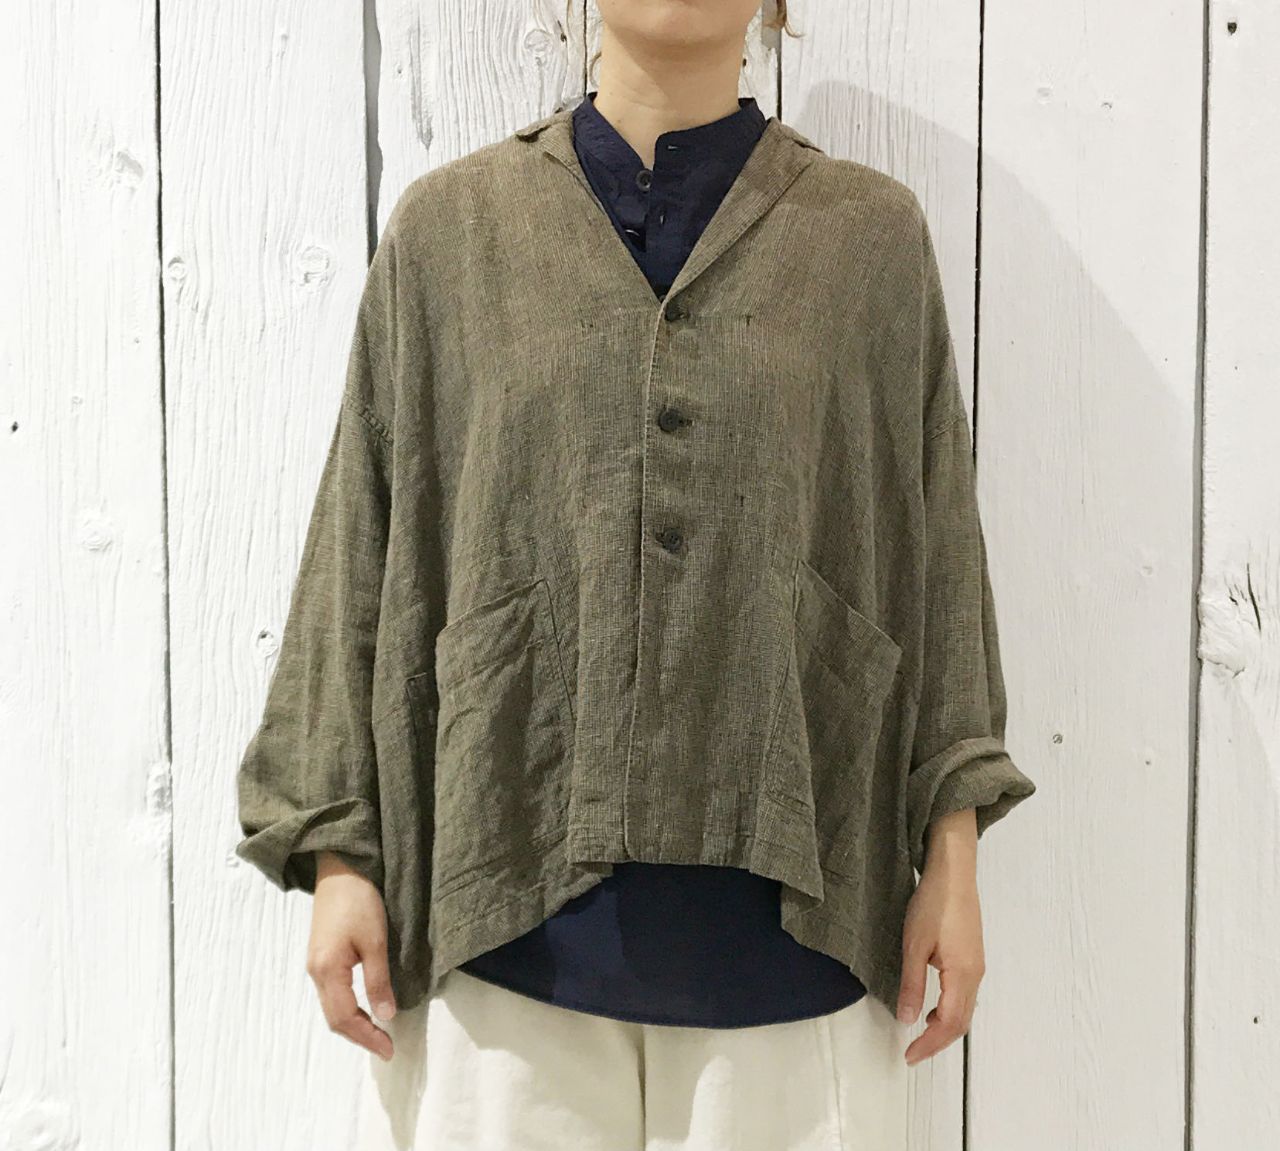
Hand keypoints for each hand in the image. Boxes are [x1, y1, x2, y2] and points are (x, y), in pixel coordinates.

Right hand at [306, 851, 396, 1060]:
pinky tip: (364, 1008)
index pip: (346, 1017)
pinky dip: (348, 1008)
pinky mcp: (321, 956)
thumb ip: (378, 979)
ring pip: (331, 1007)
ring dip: (353, 1024)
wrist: (340, 868)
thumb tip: (386, 1015)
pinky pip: (331, 994)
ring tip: (378, 1033)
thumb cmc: (359, 900)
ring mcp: (315, 964)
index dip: (367, 1037)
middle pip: (334, 1018)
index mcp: (328, 970)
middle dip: (359, 1036)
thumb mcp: (375, 940)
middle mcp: (316, 972)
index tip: (389, 1049)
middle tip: (386, 1046)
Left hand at [896, 809, 983, 1065]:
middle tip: (914, 1052)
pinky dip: (950, 1009)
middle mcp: (975, 975)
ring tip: (921, 1032)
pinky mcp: (973, 955)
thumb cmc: (933, 904)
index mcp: (962, 975)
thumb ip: (912, 984)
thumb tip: (908, 1020)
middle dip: (938, 1041)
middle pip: (961, 1022)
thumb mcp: (914, 945)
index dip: (929, 1044)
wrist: (954, 872)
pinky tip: (933, 1004)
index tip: (909, 1056)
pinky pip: (965, 994)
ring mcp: (977, 965)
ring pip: (965, 1009)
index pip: (948, 1024)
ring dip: (945, 1026)